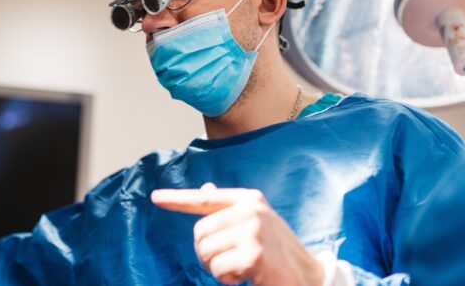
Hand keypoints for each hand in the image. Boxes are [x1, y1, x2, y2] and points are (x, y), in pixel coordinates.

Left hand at [151, 183, 323, 285]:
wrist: (308, 277)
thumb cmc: (277, 252)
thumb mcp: (256, 224)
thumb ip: (229, 209)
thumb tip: (206, 188)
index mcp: (250, 200)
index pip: (206, 198)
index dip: (178, 199)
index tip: (155, 198)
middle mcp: (251, 210)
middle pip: (199, 232)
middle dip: (207, 253)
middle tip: (231, 262)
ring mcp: (254, 231)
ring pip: (205, 251)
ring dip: (217, 268)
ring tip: (240, 269)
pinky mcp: (254, 254)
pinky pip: (218, 269)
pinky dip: (227, 279)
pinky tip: (246, 278)